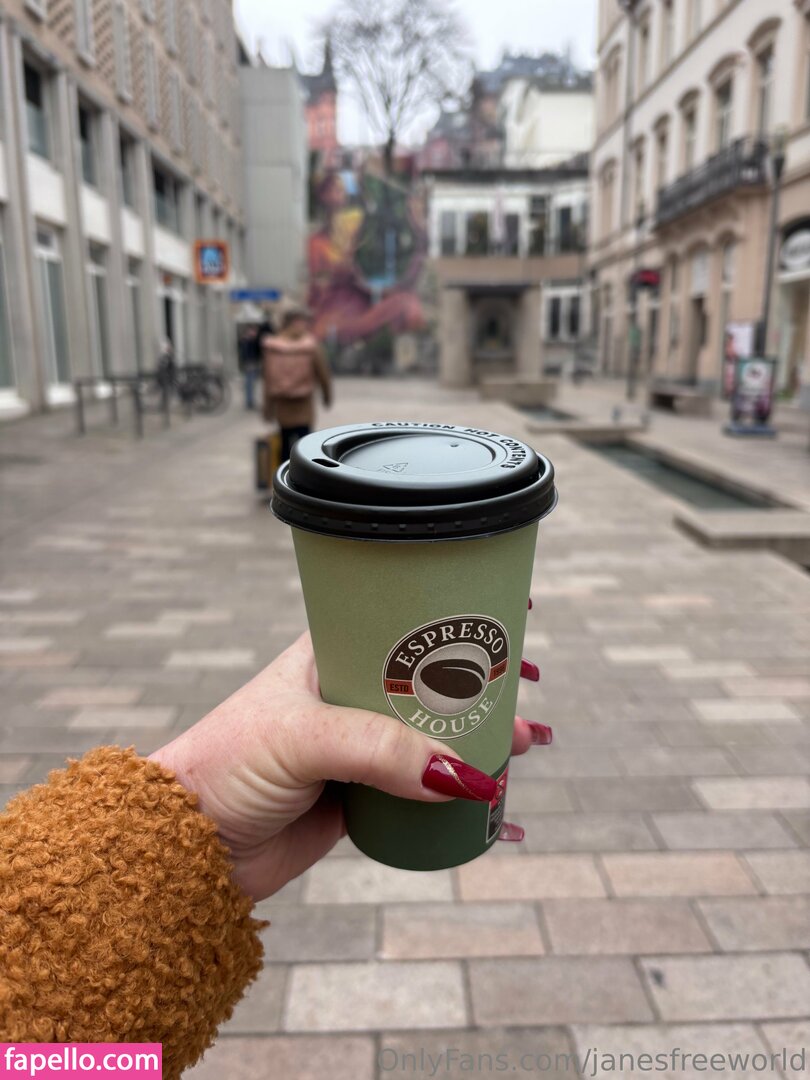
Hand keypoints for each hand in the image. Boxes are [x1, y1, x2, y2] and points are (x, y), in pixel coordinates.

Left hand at [151, 634, 548, 900]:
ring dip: (480, 740)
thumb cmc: (226, 764)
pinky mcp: (359, 798)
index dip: (456, 620)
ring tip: (525, 746)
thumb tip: (464, 776)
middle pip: (431, 683)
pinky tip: (496, 808)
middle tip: (530, 692)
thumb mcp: (302, 738)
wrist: (186, 845)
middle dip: (483, 685)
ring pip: (433, 738)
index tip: (508, 616)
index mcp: (329, 655)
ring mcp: (356, 749)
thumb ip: (380, 750)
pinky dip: (460, 800)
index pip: (404, 623)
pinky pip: (421, 795)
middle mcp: (347, 697)